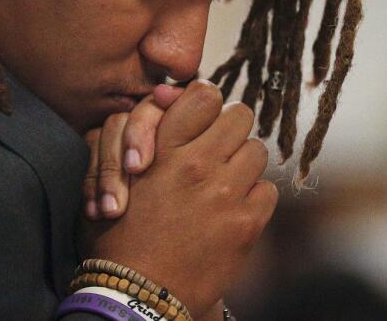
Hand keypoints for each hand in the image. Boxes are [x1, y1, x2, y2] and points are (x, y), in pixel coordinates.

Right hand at [87, 79, 277, 319]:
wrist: (136, 292)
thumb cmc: (118, 231)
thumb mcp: (118, 172)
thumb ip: (144, 131)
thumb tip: (170, 94)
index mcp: (164, 147)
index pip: (205, 95)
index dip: (206, 104)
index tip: (203, 118)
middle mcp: (198, 164)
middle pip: (239, 116)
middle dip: (229, 129)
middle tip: (218, 147)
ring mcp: (225, 193)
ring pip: (257, 150)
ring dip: (243, 163)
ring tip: (225, 180)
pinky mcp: (246, 223)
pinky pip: (268, 191)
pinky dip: (254, 197)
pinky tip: (233, 209)